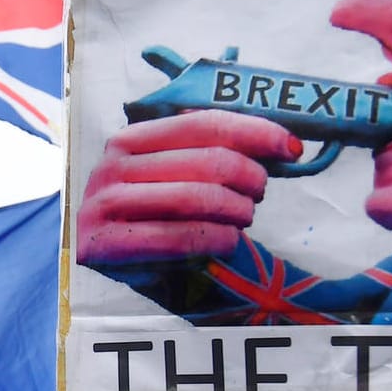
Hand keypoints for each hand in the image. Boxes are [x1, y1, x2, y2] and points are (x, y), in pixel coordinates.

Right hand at [76, 110, 302, 264]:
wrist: (100, 266)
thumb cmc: (145, 218)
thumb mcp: (166, 178)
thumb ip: (202, 153)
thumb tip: (277, 143)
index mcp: (130, 139)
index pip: (202, 124)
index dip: (254, 132)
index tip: (291, 147)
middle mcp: (113, 165)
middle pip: (205, 160)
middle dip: (248, 177)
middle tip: (258, 195)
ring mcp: (104, 204)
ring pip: (195, 197)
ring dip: (235, 210)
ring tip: (243, 219)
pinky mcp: (103, 244)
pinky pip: (177, 237)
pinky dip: (215, 239)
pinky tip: (229, 242)